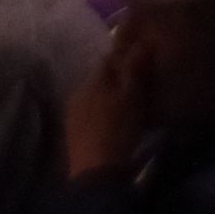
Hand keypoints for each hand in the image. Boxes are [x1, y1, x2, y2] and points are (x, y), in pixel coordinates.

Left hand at [64, 12, 159, 180]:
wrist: (96, 171)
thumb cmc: (118, 128)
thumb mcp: (132, 96)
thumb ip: (133, 69)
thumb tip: (138, 42)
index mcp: (93, 80)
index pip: (109, 58)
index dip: (126, 56)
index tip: (142, 59)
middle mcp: (78, 91)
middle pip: (100, 77)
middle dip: (117, 77)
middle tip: (138, 84)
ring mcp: (72, 113)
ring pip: (94, 95)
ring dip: (108, 95)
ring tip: (126, 104)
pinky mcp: (73, 132)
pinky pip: (90, 112)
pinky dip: (102, 111)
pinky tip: (112, 121)